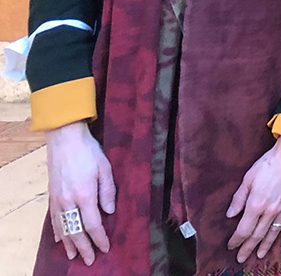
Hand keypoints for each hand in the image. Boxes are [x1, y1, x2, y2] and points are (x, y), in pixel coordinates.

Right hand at [45, 121, 115, 265]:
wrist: (64, 139)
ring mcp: (57, 199)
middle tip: (90, 260)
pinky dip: (57, 231)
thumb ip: (108, 192)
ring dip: (69, 244)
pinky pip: (53, 218)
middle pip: (76, 231)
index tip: (106, 248)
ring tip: (74, 256)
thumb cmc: (89, 151)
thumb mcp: (106, 169)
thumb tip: (110, 212)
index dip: (100, 238)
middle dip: (84, 247)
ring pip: (63, 228)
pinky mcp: (52, 196)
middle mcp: (69, 201)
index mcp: (85, 195)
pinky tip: (60, 239)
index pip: (93, 225)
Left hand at [225, 137, 280, 262]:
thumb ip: (238, 198)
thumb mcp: (248, 178)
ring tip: (260, 255)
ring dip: (266, 245)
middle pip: (258, 235)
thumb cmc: (269, 163)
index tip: (231, 246)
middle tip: (242, 258)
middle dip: (248, 247)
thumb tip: (230, 215)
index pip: (244, 229)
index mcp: (256, 204)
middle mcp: (271, 211)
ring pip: (274, 232)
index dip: (236, 240)